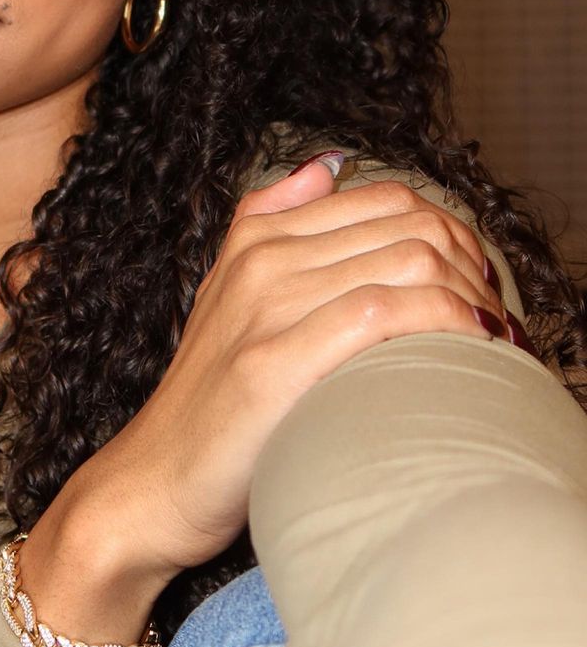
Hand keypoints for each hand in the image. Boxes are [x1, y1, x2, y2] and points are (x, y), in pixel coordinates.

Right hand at [65, 153, 507, 585]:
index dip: (452, 233)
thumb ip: (270, 222)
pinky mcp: (272, 363)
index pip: (387, 199)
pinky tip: (463, 349)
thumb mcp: (228, 295)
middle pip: (407, 226)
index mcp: (257, 239)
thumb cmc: (210, 403)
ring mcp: (264, 308)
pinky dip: (440, 324)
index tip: (475, 282)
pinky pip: (381, 314)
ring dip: (468, 296)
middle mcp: (261, 261)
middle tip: (492, 315)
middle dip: (471, 266)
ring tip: (487, 338)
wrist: (155, 481)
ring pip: (405, 261)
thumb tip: (325, 165)